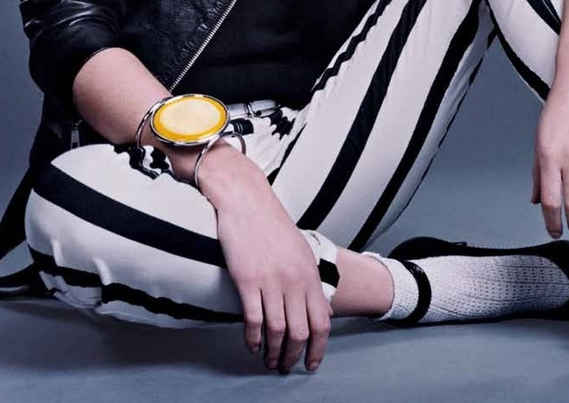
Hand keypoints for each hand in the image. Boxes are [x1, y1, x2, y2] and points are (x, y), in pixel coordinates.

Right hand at [212, 165, 331, 373]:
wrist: (247, 202)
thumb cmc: (272, 225)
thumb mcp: (300, 251)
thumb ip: (308, 279)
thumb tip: (319, 308)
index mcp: (309, 273)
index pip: (322, 321)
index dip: (318, 348)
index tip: (311, 363)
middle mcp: (294, 279)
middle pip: (300, 332)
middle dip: (294, 357)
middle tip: (286, 367)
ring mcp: (271, 281)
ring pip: (278, 331)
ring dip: (273, 353)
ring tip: (269, 361)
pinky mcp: (247, 280)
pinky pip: (253, 320)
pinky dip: (254, 339)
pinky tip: (253, 345)